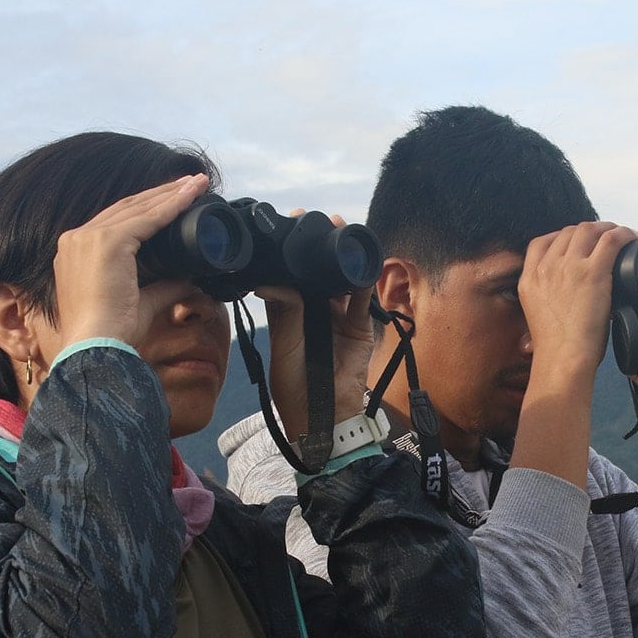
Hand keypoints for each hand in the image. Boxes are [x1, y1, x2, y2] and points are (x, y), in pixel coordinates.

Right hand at [52, 173, 210, 350]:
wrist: (96, 347)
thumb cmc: (113, 333)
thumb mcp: (143, 302)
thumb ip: (164, 286)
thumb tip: (190, 279)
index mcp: (78, 252)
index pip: (117, 222)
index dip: (147, 209)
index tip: (172, 200)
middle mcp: (77, 239)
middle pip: (127, 208)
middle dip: (161, 194)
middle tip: (190, 183)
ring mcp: (88, 238)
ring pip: (138, 207)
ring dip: (170, 194)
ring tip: (196, 183)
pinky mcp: (106, 242)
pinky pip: (146, 218)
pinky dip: (171, 206)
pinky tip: (190, 196)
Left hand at [256, 213, 375, 440]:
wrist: (325, 417)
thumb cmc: (295, 387)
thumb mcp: (284, 347)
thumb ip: (285, 314)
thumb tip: (272, 281)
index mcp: (288, 313)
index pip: (288, 275)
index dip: (287, 251)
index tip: (289, 225)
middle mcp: (313, 311)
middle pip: (316, 272)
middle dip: (318, 246)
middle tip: (319, 220)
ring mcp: (339, 318)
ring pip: (341, 280)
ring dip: (342, 257)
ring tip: (342, 230)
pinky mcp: (360, 327)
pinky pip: (364, 300)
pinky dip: (365, 281)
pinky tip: (363, 261)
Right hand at [518, 221, 637, 375]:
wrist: (562, 360)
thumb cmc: (556, 351)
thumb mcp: (537, 319)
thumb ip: (546, 301)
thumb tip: (564, 300)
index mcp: (528, 279)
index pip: (540, 242)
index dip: (561, 237)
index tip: (576, 243)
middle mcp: (545, 268)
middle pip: (567, 232)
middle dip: (587, 231)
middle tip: (604, 238)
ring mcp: (567, 267)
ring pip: (589, 230)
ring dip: (606, 228)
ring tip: (620, 235)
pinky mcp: (591, 273)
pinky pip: (611, 240)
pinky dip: (623, 234)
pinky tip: (631, 238)